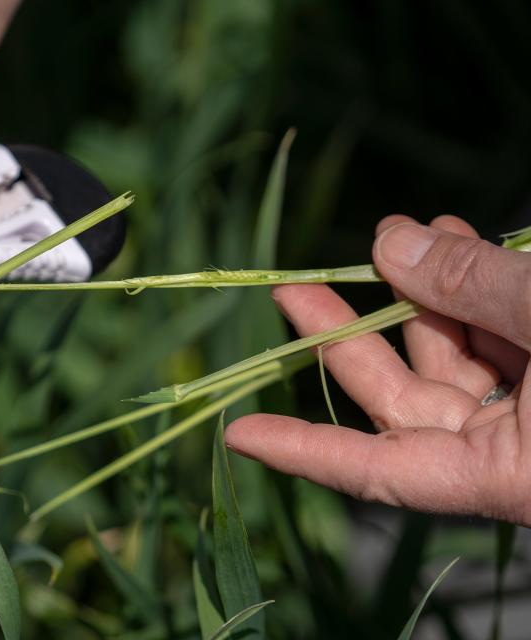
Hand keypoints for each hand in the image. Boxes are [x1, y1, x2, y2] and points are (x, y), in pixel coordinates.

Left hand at [227, 215, 530, 525]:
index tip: (238, 434)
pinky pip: (496, 337)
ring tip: (403, 231)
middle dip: (344, 336)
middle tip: (291, 289)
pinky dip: (473, 292)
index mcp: (510, 475)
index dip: (304, 450)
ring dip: (422, 292)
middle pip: (402, 397)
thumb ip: (475, 285)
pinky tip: (454, 235)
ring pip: (448, 359)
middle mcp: (514, 453)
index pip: (377, 470)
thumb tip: (390, 244)